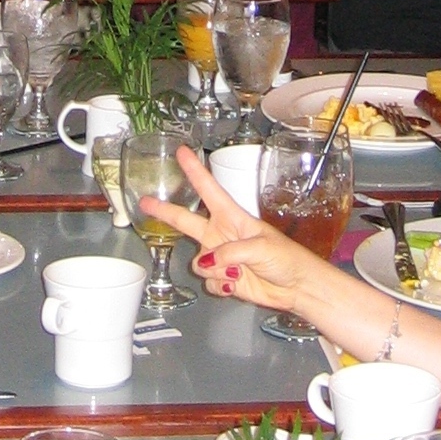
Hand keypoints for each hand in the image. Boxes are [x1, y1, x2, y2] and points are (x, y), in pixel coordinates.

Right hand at [139, 146, 322, 317]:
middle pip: (186, 220)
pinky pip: (208, 281)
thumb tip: (209, 260)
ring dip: (213, 270)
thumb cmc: (286, 258)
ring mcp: (221, 257)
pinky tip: (235, 285)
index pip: (209, 189)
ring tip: (236, 273)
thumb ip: (231, 252)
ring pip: (198, 261)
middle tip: (145, 201)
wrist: (295, 287)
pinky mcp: (223, 278)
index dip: (195, 171)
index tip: (182, 152)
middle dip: (165, 211)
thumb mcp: (261, 247)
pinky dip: (219, 286)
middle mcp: (222, 234)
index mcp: (233, 217)